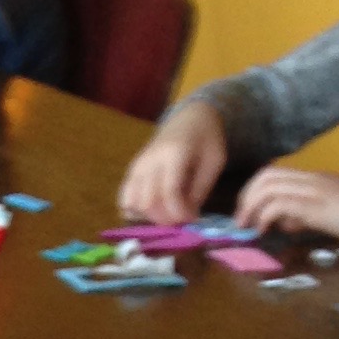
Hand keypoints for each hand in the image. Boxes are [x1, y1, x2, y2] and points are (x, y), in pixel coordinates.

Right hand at [115, 102, 226, 224]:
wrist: (190, 118)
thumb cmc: (206, 140)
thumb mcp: (214, 163)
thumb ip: (200, 191)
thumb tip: (186, 219)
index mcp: (174, 154)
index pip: (169, 192)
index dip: (180, 213)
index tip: (192, 218)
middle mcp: (149, 160)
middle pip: (148, 202)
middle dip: (166, 218)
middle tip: (181, 218)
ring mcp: (136, 166)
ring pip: (132, 204)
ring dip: (150, 217)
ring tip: (168, 212)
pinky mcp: (131, 172)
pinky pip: (125, 200)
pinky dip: (136, 211)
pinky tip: (153, 209)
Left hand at [232, 166, 338, 244]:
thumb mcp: (330, 213)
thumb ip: (307, 214)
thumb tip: (288, 222)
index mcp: (314, 178)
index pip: (275, 173)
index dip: (254, 190)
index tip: (248, 213)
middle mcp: (311, 179)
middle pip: (266, 175)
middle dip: (246, 197)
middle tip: (241, 221)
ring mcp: (314, 190)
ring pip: (269, 187)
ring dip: (251, 207)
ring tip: (248, 227)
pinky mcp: (317, 206)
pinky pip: (281, 204)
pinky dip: (266, 217)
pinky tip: (265, 231)